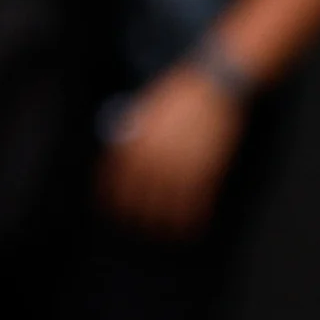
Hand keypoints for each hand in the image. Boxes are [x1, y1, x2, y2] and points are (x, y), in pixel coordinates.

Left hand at [99, 63, 243, 236]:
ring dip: (165, 222)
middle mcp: (155, 155)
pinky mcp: (207, 168)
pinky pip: (197, 200)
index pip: (115, 175)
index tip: (109, 207)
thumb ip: (131, 134)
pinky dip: (194, 216)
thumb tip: (121, 154)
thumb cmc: (176, 94)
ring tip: (163, 235)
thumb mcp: (144, 110)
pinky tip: (191, 227)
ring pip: (169, 202)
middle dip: (136, 213)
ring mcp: (182, 164)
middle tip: (134, 226)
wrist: (211, 84)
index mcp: (135, 139)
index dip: (110, 194)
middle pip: (140, 194)